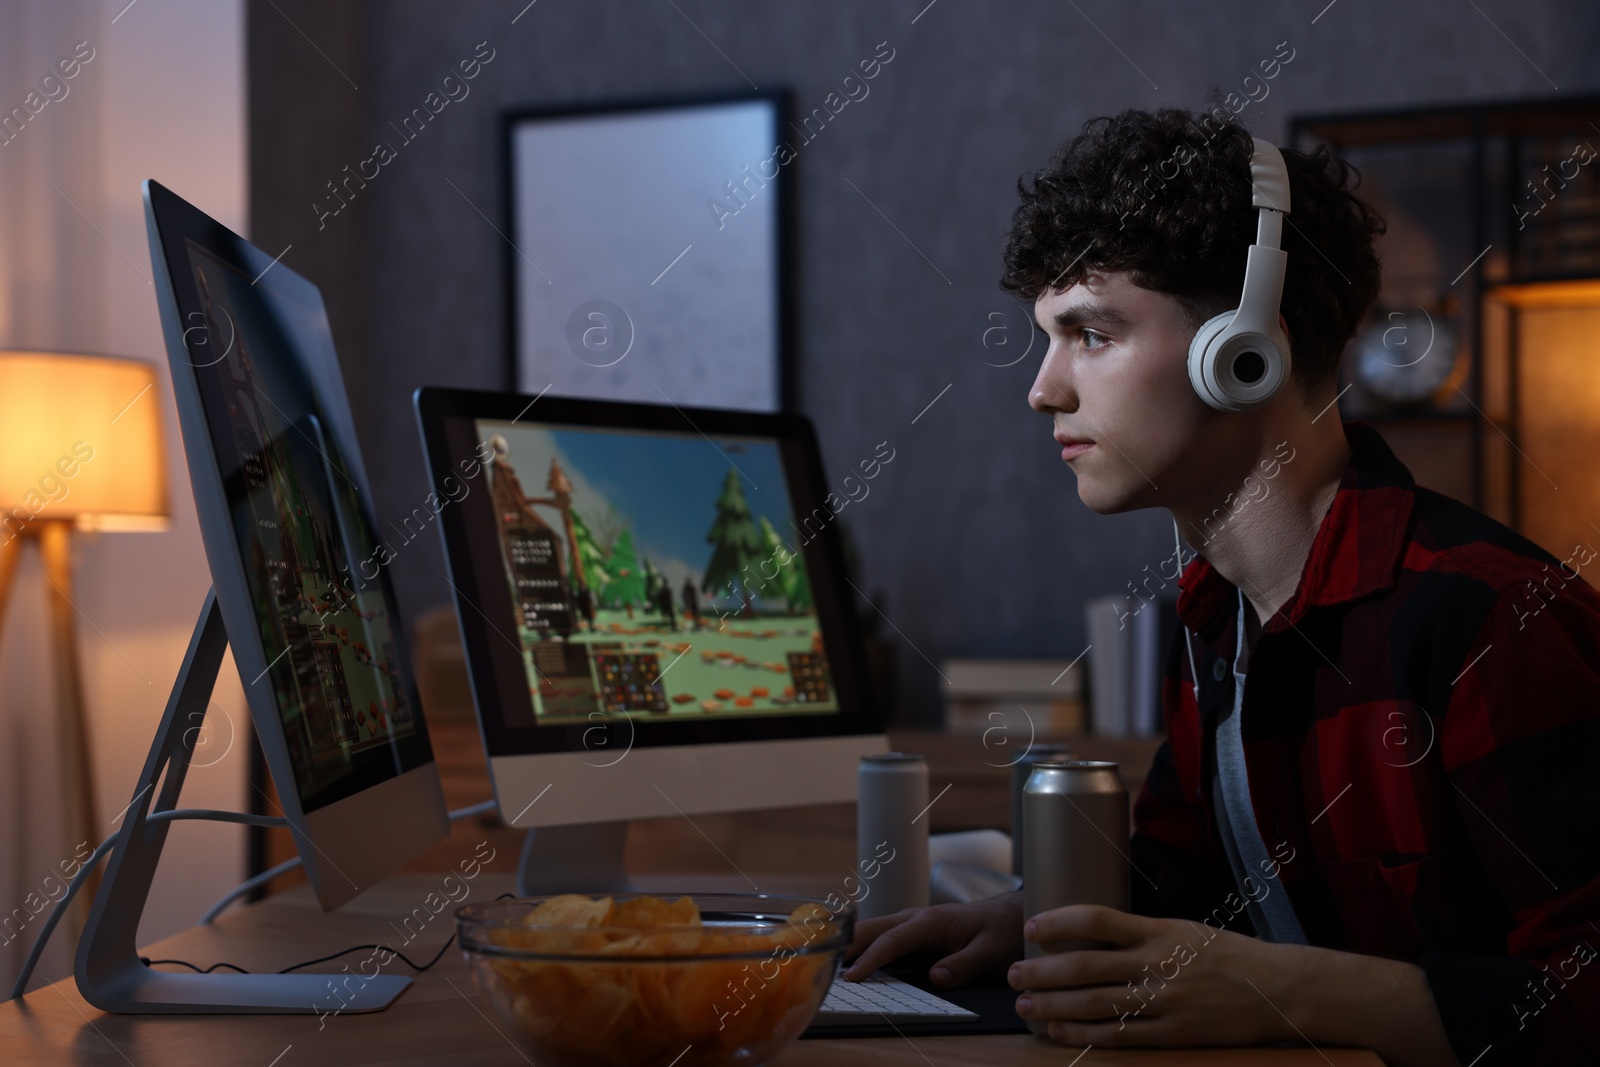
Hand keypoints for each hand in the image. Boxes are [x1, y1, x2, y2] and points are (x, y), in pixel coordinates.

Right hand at [841, 892, 1021, 988]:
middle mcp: (914, 918)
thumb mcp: (990, 951)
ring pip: (870, 931)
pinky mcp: (909, 933)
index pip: (893, 940)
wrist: (1008, 915)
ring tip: (823, 965)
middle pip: (870, 929)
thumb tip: (934, 978)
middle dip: (844, 944)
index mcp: (931, 921)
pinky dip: (859, 948)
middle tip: (820, 965)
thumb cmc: (999, 931)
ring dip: (848, 945)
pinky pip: (879, 939)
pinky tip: (846, 962)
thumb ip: (964, 965)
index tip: (852, 976)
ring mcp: (909, 924)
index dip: (871, 958)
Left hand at [1009, 904, 1291, 1047]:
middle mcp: (1158, 963)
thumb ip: (1138, 932)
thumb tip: (1086, 931)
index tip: (1031, 926)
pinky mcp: (1174, 1033)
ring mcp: (1166, 1001)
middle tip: (1013, 974)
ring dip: (1054, 1006)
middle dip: (1042, 972)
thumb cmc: (1226, 955)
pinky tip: (1059, 1032)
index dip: (1059, 922)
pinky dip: (1084, 1034)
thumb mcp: (1182, 929)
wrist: (1278, 989)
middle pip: (1086, 966)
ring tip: (1025, 1006)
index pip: (1098, 919)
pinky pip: (1120, 1035)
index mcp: (1159, 931)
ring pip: (1096, 1004)